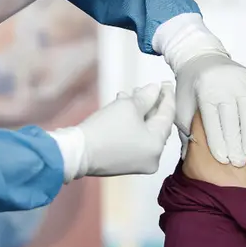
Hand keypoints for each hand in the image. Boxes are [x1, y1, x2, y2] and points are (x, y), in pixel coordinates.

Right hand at [49, 82, 174, 180]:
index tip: (167, 83)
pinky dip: (131, 124)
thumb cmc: (105, 129)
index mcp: (157, 145)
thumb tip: (155, 89)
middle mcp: (152, 157)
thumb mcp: (128, 106)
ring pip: (144, 131)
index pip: (168, 116)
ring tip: (128, 95)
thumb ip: (146, 96)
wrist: (78, 152)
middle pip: (156, 124)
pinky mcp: (125, 163)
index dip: (167, 96)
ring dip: (138, 112)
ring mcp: (139, 162)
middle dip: (150, 103)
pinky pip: (135, 139)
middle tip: (146, 87)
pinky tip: (122, 108)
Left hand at [153, 14, 245, 166]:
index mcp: (204, 90)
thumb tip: (188, 155)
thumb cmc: (190, 86)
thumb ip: (186, 130)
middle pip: (232, 118)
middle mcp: (224, 83)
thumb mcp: (181, 106)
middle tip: (239, 162)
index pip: (213, 121)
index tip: (223, 160)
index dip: (218, 142)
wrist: (201, 57)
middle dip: (236, 143)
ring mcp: (241, 80)